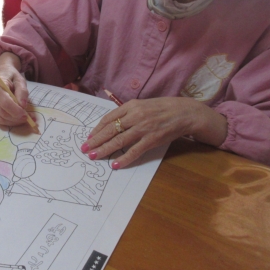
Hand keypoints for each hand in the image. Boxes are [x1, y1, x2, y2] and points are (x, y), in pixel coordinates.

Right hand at [0, 52, 30, 126]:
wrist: (1, 72)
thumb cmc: (11, 75)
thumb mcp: (20, 80)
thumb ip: (22, 91)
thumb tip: (23, 106)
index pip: (4, 102)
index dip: (15, 111)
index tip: (26, 115)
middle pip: (2, 112)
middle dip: (16, 118)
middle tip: (28, 119)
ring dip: (13, 122)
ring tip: (23, 119)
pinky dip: (8, 122)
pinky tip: (16, 119)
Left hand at [82, 97, 227, 168]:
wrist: (185, 113)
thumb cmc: (162, 108)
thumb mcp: (142, 105)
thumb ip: (128, 113)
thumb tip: (111, 125)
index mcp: (131, 106)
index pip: (108, 118)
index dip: (97, 129)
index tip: (89, 138)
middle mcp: (135, 115)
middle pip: (110, 130)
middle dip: (96, 140)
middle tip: (84, 149)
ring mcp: (143, 128)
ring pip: (119, 140)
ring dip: (104, 150)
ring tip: (94, 156)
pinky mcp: (152, 139)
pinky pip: (134, 151)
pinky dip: (124, 158)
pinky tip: (115, 164)